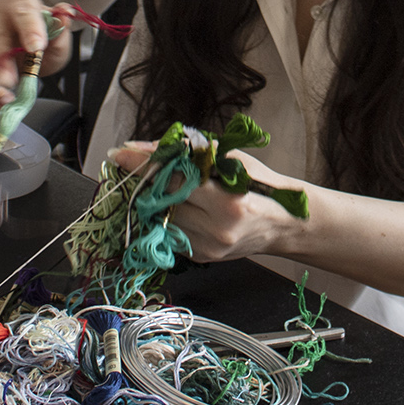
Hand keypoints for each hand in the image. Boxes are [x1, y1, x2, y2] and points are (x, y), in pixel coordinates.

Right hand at [0, 0, 75, 104]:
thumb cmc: (34, 40)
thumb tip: (64, 18)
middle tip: (9, 83)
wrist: (11, 44)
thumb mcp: (55, 40)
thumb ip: (61, 35)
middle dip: (0, 62)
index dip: (30, 28)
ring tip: (3, 99)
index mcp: (18, 0)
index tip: (37, 48)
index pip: (23, 10)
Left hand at [109, 142, 304, 262]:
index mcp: (228, 201)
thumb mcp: (231, 160)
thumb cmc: (260, 186)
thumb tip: (146, 147)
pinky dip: (165, 215)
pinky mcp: (202, 257)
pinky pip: (170, 232)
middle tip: (129, 164)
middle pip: (162, 201)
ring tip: (148, 182)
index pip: (174, 179)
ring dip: (151, 199)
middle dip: (144, 181)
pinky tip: (168, 202)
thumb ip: (189, 153)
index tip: (120, 154)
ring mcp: (208, 248)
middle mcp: (216, 229)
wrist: (284, 226)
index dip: (144, 165)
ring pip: (161, 219)